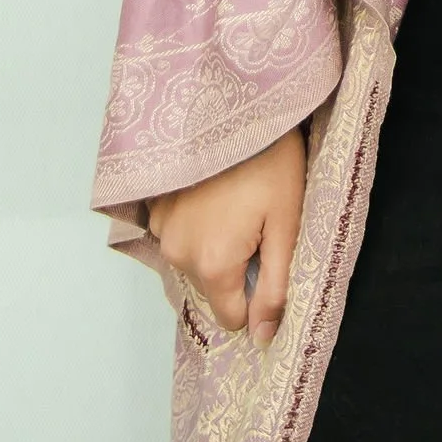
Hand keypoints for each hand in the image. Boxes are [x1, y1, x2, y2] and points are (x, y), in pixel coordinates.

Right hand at [149, 130, 306, 345]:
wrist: (238, 104)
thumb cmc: (271, 162)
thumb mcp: (287, 224)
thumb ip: (276, 287)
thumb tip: (264, 338)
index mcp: (212, 264)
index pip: (232, 316)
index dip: (257, 293)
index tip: (270, 254)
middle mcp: (177, 253)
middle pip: (214, 287)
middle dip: (236, 266)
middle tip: (257, 218)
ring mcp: (160, 228)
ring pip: (195, 262)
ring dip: (215, 245)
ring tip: (236, 201)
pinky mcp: (154, 206)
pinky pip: (179, 235)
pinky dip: (197, 225)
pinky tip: (214, 193)